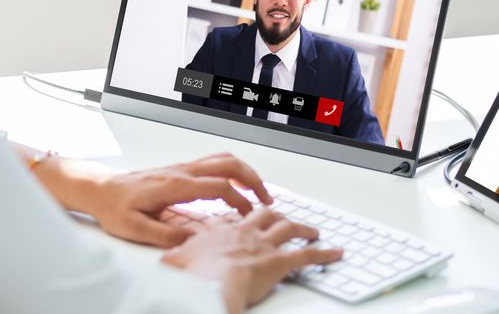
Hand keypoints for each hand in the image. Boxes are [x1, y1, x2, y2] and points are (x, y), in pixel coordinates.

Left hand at [81, 153, 274, 247]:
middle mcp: (181, 171)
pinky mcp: (180, 170)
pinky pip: (212, 163)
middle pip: (227, 164)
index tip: (249, 214)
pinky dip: (231, 171)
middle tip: (265, 198)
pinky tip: (235, 186)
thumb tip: (193, 240)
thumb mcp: (134, 229)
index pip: (218, 185)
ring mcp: (181, 168)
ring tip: (257, 191)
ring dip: (244, 171)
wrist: (100, 189)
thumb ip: (164, 236)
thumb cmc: (115, 207)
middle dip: (252, 178)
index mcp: (174, 185)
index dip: (239, 199)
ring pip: (222, 159)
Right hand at [161, 208, 342, 313]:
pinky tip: (335, 253)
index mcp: (218, 233)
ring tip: (312, 230)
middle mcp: (243, 233)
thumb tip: (163, 262)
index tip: (240, 219)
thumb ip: (171, 259)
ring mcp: (263, 245)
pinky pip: (307, 255)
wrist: (208, 284)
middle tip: (281, 215)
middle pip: (263, 215)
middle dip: (275, 214)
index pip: (229, 220)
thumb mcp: (171, 264)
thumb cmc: (191, 277)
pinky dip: (324, 253)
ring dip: (303, 228)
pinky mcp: (279, 261)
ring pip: (288, 227)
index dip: (236, 219)